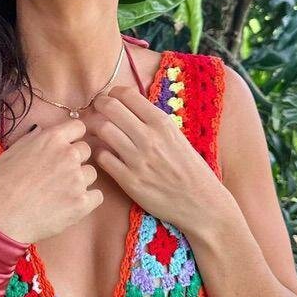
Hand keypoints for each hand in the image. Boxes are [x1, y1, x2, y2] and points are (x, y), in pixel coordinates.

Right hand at [0, 119, 104, 243]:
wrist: (0, 218)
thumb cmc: (1, 185)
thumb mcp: (12, 152)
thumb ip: (33, 139)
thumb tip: (42, 131)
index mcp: (52, 139)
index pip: (78, 127)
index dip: (73, 137)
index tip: (67, 146)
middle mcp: (68, 155)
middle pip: (86, 151)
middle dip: (75, 160)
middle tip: (58, 174)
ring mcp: (77, 180)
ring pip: (91, 174)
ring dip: (80, 181)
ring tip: (59, 192)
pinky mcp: (82, 203)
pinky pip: (97, 196)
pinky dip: (87, 200)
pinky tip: (70, 205)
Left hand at [83, 84, 226, 234]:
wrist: (201, 203)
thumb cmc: (189, 168)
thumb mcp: (176, 136)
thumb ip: (152, 121)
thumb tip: (126, 106)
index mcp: (162, 123)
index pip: (127, 94)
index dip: (113, 93)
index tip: (110, 99)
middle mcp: (149, 138)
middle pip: (110, 107)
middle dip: (98, 104)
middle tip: (96, 110)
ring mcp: (137, 160)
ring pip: (102, 129)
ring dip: (95, 128)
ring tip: (97, 132)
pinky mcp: (129, 181)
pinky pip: (102, 157)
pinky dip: (99, 153)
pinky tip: (106, 155)